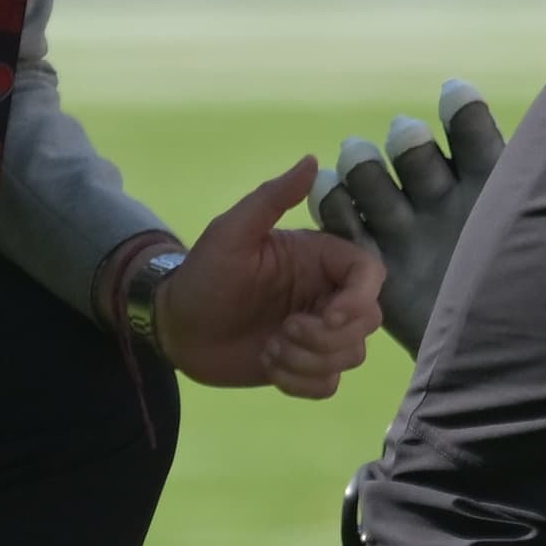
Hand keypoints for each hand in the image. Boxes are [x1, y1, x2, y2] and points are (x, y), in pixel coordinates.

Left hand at [157, 159, 385, 394]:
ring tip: (271, 349)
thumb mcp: (232, 231)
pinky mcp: (304, 367)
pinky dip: (302, 382)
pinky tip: (270, 366)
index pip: (370, 275)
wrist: (175, 326)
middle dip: (329, 336)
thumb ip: (272, 198)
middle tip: (284, 332)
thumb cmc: (204, 275)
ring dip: (310, 360)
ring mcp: (318, 335)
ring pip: (351, 356)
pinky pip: (329, 385)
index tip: (328, 316)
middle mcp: (326, 296)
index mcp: (319, 260)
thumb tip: (311, 160)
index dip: (360, 298)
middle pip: (369, 321)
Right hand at [311, 78, 506, 353]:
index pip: (473, 135)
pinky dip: (331, 206)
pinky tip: (327, 189)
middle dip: (408, 145)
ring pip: (373, 182)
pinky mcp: (373, 264)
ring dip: (363, 167)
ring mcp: (406, 229)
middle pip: (414, 155)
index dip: (463, 114)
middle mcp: (443, 199)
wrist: (506, 373)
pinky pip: (342, 228)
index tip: (454, 96)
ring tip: (358, 160)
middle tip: (407, 139)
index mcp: (488, 185)